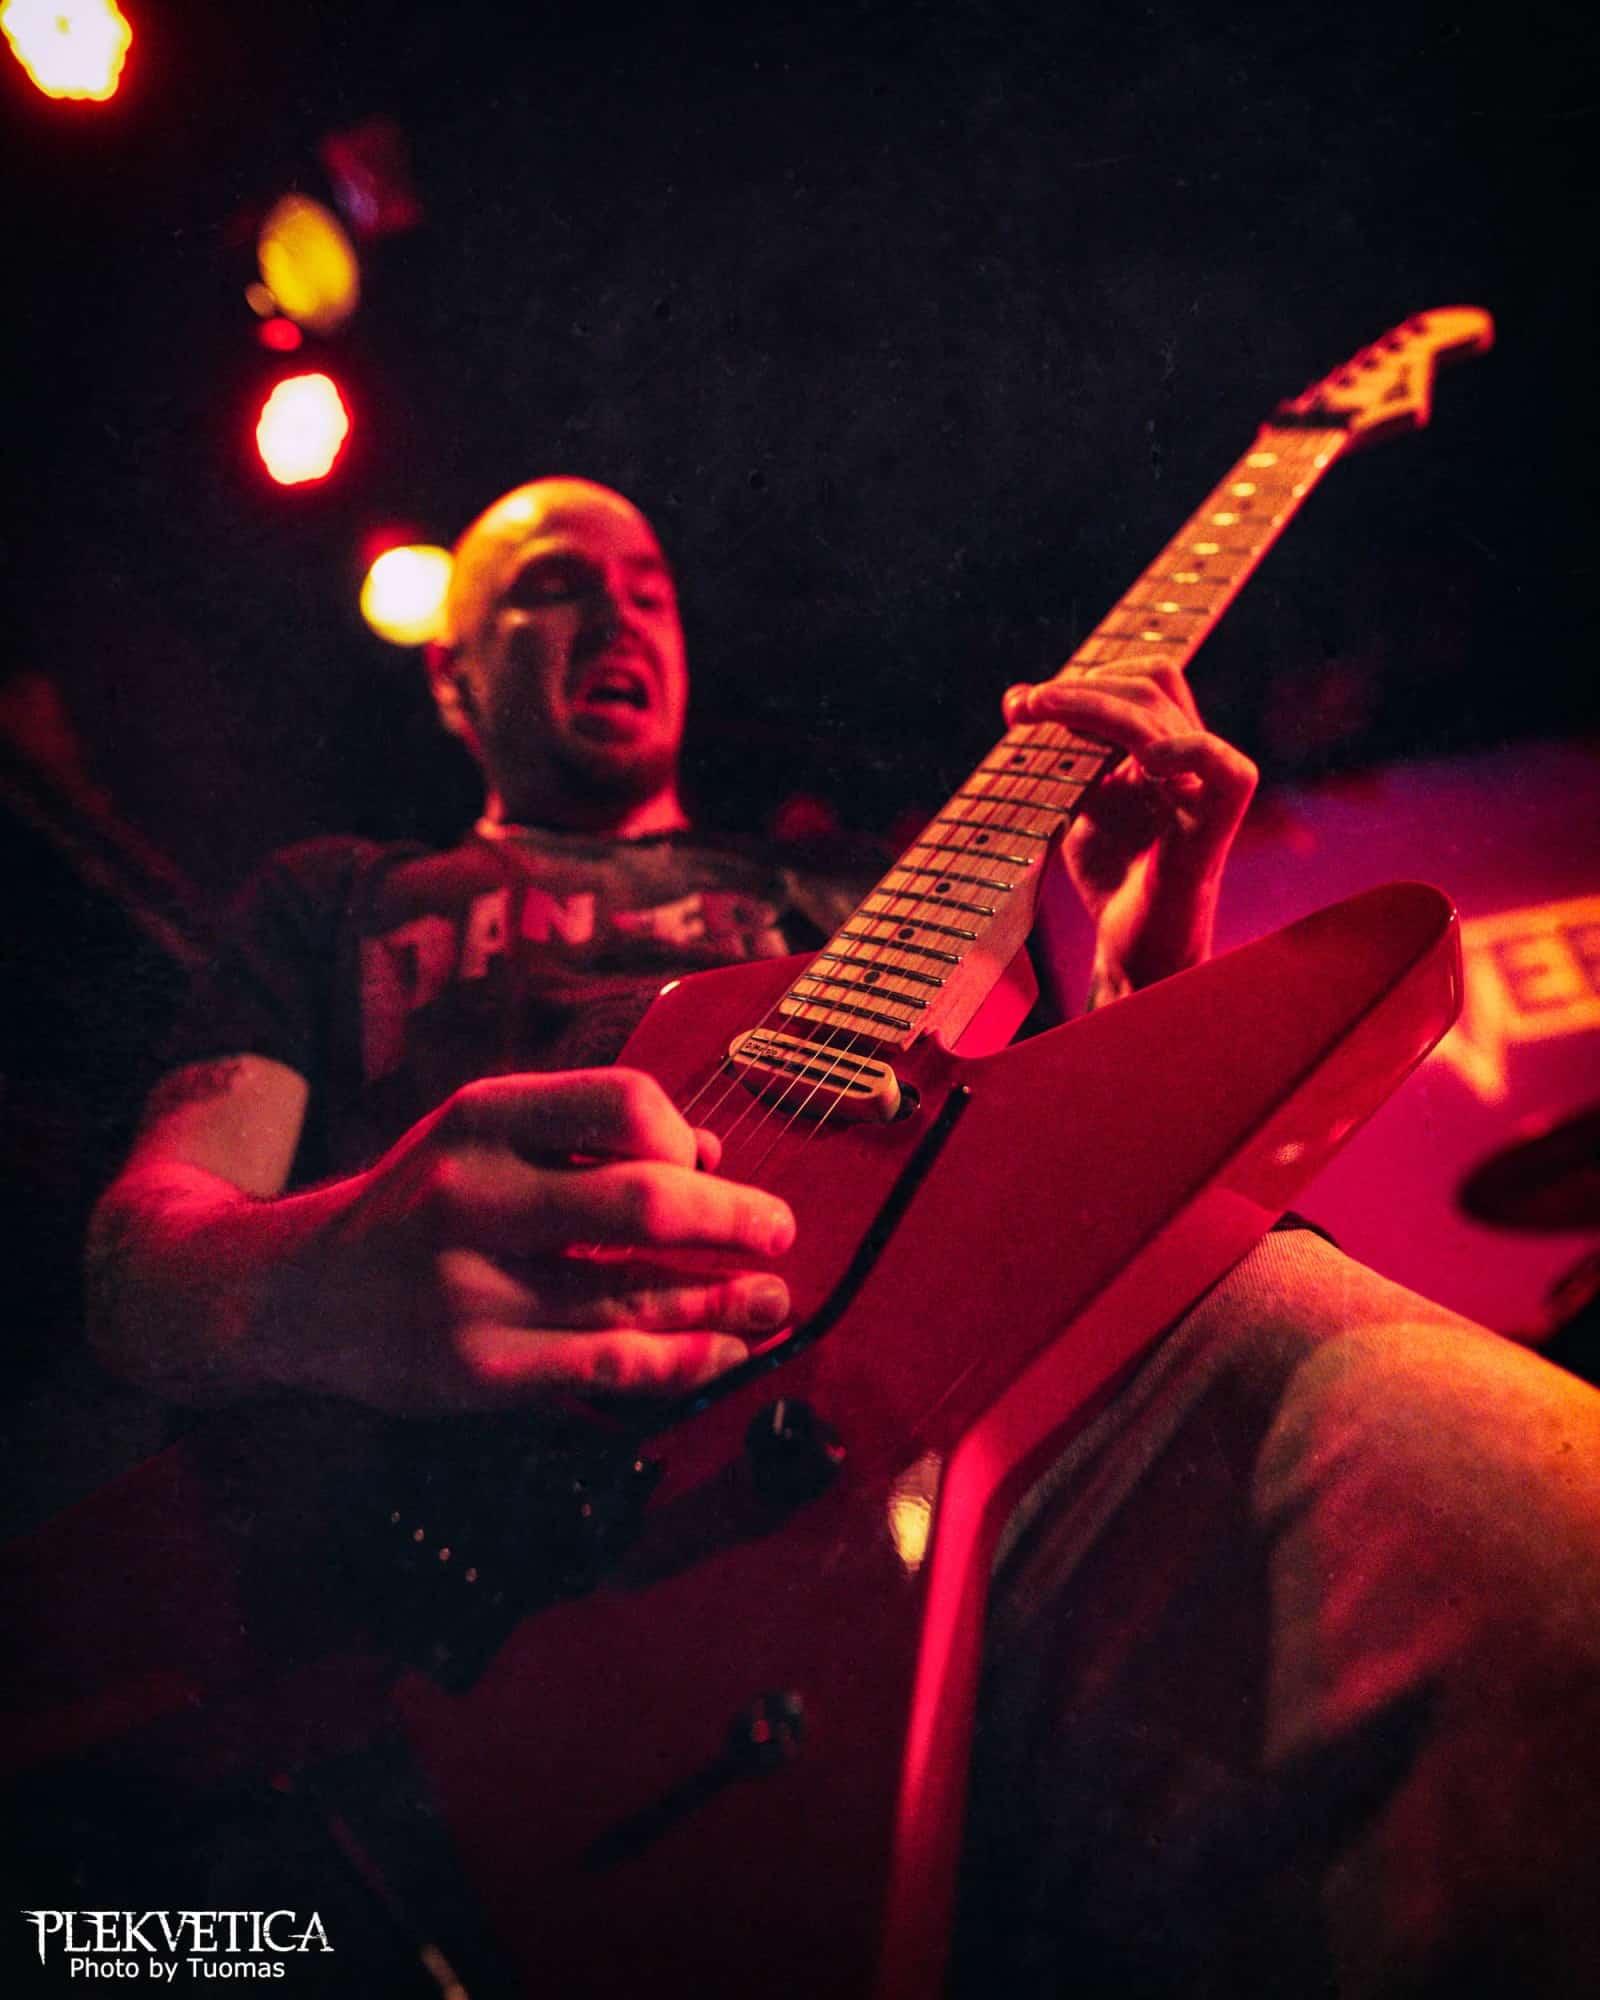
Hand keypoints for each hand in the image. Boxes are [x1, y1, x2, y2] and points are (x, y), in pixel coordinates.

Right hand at [260, 1069, 794, 1412]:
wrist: (298, 1294)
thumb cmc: (419, 1204)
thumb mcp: (482, 1138)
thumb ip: (586, 1137)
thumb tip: (714, 1156)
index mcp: (482, 1117)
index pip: (623, 1101)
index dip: (686, 1133)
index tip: (707, 1164)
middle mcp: (473, 1193)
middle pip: (645, 1198)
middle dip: (734, 1219)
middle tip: (780, 1231)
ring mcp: (471, 1286)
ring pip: (635, 1292)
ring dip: (726, 1299)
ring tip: (775, 1300)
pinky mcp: (476, 1370)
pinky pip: (608, 1365)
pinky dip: (683, 1361)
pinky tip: (726, 1354)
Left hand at [1003, 659, 1256, 999]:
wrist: (1132, 949)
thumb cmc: (1112, 881)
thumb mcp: (1081, 804)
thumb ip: (1069, 755)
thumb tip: (1022, 699)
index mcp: (1169, 749)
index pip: (1143, 682)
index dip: (1086, 679)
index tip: (1023, 704)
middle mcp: (1194, 759)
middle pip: (1151, 684)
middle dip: (1080, 686)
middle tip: (1022, 705)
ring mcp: (1208, 787)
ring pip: (1160, 714)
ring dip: (1090, 705)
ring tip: (1038, 712)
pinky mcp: (1216, 826)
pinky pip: (1221, 765)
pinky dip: (1182, 749)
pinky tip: (1140, 761)